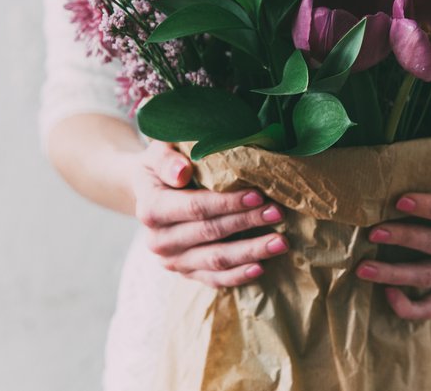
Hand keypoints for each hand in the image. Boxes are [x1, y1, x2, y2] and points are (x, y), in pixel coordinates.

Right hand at [129, 140, 288, 287]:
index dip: (227, 203)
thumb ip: (168, 160)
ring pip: (216, 260)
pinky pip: (214, 279)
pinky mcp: (186, 272)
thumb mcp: (159, 152)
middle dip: (247, 223)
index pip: (195, 208)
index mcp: (151, 208)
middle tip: (278, 213)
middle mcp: (158, 240)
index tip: (257, 195)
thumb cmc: (164, 165)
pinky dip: (238, 275)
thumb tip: (182, 172)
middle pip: (210, 233)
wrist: (149, 191)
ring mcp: (172, 260)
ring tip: (280, 242)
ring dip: (251, 252)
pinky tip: (261, 267)